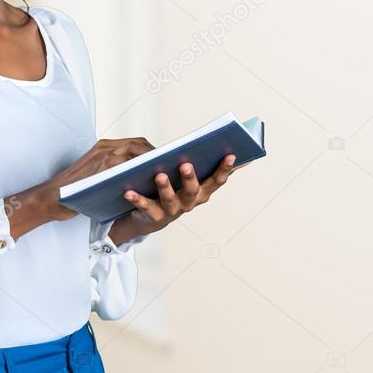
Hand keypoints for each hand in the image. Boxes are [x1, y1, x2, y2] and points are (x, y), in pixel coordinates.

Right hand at [37, 137, 156, 221]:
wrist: (51, 198)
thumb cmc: (76, 191)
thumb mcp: (98, 176)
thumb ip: (116, 172)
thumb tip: (142, 178)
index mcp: (104, 147)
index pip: (135, 143)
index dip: (152, 150)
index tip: (165, 161)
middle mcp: (104, 147)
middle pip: (138, 143)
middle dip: (156, 153)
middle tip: (170, 167)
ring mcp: (101, 156)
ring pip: (134, 151)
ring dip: (151, 160)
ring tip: (164, 173)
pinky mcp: (99, 168)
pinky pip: (124, 165)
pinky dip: (138, 171)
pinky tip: (149, 183)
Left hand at [122, 154, 247, 235]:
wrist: (150, 218)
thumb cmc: (175, 191)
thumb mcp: (194, 180)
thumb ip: (212, 168)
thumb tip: (243, 156)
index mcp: (201, 192)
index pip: (217, 181)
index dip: (225, 169)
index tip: (231, 154)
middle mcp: (188, 203)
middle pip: (192, 191)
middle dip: (190, 178)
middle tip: (186, 164)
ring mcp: (171, 211)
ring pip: (170, 200)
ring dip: (165, 187)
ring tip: (159, 175)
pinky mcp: (152, 216)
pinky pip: (144, 207)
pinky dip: (137, 199)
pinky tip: (128, 190)